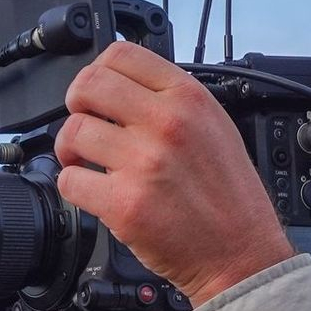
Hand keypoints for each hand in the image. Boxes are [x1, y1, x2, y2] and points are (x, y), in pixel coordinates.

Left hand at [53, 41, 293, 308]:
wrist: (241, 255)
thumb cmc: (230, 199)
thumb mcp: (215, 127)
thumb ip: (172, 101)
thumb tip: (124, 87)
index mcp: (189, 99)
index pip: (122, 55)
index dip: (98, 71)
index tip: (98, 92)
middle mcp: (167, 124)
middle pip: (88, 86)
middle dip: (76, 105)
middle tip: (84, 123)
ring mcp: (144, 163)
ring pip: (73, 133)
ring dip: (70, 149)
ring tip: (86, 162)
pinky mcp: (125, 204)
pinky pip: (70, 181)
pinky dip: (74, 186)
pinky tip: (94, 191)